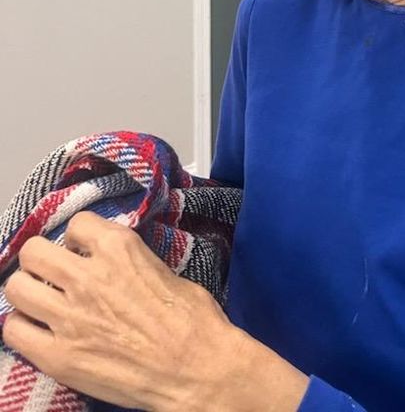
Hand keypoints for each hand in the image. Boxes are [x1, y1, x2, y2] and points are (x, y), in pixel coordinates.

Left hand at [2, 211, 235, 410]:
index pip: (76, 224)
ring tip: (42, 301)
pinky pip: (14, 331)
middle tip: (53, 274)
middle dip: (41, 260)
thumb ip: (130, 261)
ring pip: (16, 288)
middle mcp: (88, 276)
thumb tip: (114, 264)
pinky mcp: (59, 356)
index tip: (81, 251)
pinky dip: (22, 328)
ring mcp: (69, 317)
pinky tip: (39, 330)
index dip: (78, 239)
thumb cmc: (193, 321)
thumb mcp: (165, 270)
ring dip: (28, 291)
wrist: (197, 370)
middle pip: (33, 252)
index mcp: (119, 248)